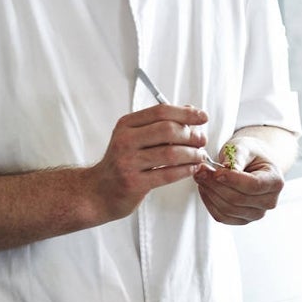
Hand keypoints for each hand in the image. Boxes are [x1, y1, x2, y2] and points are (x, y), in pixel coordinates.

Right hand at [89, 103, 211, 221]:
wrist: (98, 191)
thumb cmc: (122, 162)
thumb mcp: (134, 136)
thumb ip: (160, 123)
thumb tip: (190, 110)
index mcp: (126, 125)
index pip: (161, 112)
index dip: (186, 113)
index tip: (202, 117)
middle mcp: (125, 141)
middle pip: (168, 130)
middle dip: (191, 135)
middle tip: (202, 140)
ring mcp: (128, 162)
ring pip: (171, 153)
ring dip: (192, 154)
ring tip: (200, 156)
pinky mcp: (134, 183)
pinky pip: (168, 174)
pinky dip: (186, 170)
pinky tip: (192, 168)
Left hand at [193, 136, 283, 224]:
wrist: (252, 163)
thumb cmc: (250, 154)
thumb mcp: (245, 147)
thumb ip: (237, 157)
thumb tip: (227, 169)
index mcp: (275, 182)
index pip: (254, 186)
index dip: (233, 180)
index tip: (216, 172)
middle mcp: (269, 201)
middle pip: (238, 199)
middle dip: (215, 184)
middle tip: (201, 170)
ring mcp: (256, 213)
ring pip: (227, 209)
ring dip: (210, 193)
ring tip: (202, 177)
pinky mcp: (242, 219)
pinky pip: (222, 217)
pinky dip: (209, 203)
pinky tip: (205, 189)